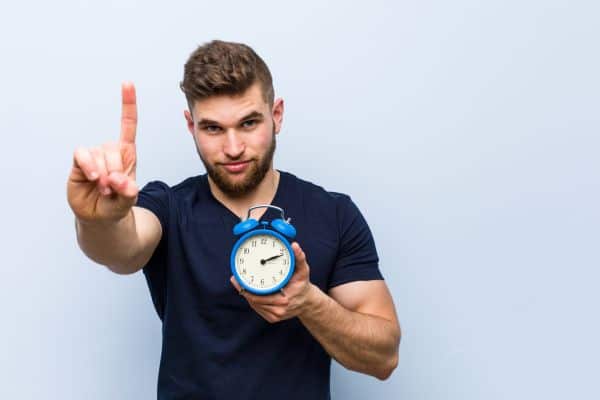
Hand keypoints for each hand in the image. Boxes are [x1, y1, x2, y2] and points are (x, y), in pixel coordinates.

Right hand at [67, 82, 138, 222]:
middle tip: (114, 188)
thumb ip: (128, 192)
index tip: (127, 83)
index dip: (127, 104)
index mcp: (127, 153)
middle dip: (117, 172)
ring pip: (99, 154)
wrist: (100, 216)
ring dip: (103, 174)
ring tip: (104, 189)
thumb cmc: (117, 204)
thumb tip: (122, 181)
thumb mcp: (128, 200)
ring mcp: (94, 155)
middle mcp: (110, 150)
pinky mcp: (79, 161)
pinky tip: (93, 178)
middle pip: (115, 149)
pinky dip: (89, 166)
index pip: (128, 124)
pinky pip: (82, 154)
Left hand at [230, 242, 316, 322]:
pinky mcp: (272, 318)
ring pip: (254, 305)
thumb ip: (299, 258)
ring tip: (238, 283)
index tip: (240, 279)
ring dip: (246, 295)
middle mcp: (279, 310)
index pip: (259, 296)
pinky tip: (247, 292)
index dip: (247, 288)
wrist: (307, 302)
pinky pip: (258, 308)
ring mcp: (275, 316)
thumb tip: (294, 246)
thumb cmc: (302, 284)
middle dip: (243, 290)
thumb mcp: (303, 270)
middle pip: (254, 300)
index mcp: (284, 299)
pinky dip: (252, 300)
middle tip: (235, 279)